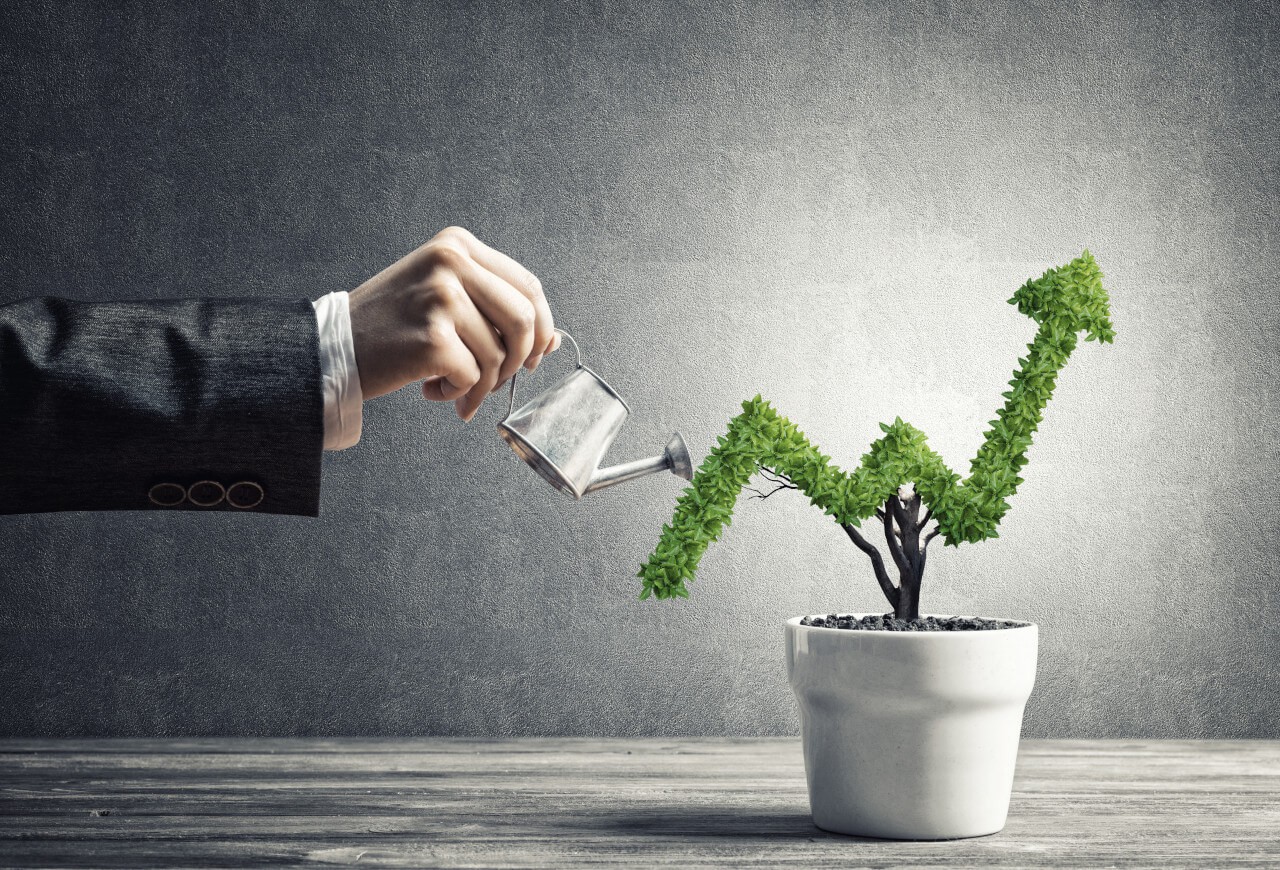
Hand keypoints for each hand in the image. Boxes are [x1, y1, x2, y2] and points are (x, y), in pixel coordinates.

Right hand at [347, 227, 558, 420]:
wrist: (333, 345)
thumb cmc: (391, 324)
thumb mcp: (444, 297)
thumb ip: (495, 310)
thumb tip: (553, 342)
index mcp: (458, 245)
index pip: (528, 286)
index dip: (540, 327)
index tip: (530, 355)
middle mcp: (451, 262)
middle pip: (524, 320)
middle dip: (518, 360)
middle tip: (496, 380)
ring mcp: (442, 298)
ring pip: (499, 356)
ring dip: (483, 385)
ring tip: (453, 387)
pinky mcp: (432, 337)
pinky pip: (472, 377)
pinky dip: (459, 395)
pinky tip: (432, 390)